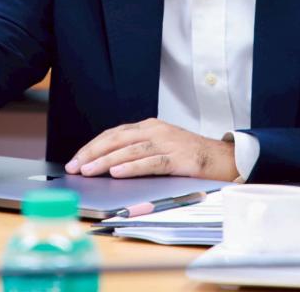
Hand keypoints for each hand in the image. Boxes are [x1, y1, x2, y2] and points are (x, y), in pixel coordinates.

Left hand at [64, 118, 237, 180]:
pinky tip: (117, 172)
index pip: (114, 134)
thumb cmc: (190, 156)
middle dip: (93, 153)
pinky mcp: (179, 158)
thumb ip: (138, 151)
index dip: (93, 146)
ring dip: (106, 161)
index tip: (76, 159)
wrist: (224, 158)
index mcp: (150, 126)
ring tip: (89, 170)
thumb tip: (106, 165)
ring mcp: (168, 143)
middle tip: (75, 166)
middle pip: (117, 139)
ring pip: (130, 151)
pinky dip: (131, 167)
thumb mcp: (161, 147)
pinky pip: (150, 162)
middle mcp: (156, 130)